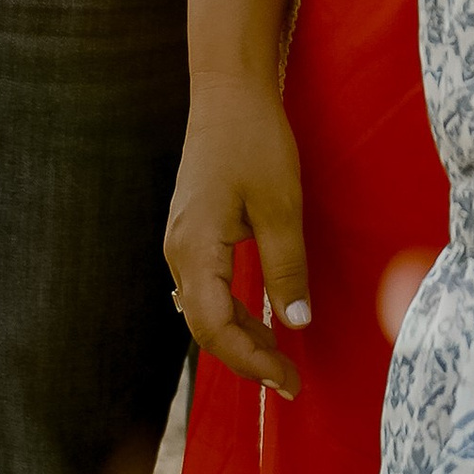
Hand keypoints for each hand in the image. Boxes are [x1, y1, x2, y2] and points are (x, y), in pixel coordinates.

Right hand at [166, 72, 310, 396]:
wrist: (228, 91)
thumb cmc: (256, 141)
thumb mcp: (281, 206)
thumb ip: (286, 268)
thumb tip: (296, 324)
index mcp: (195, 249)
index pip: (214, 328)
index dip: (251, 361)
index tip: (288, 381)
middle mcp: (178, 252)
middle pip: (205, 325)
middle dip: (247, 358)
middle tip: (290, 382)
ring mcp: (181, 242)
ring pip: (205, 308)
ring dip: (241, 336)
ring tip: (280, 359)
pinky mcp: (192, 232)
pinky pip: (207, 287)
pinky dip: (232, 310)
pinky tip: (259, 319)